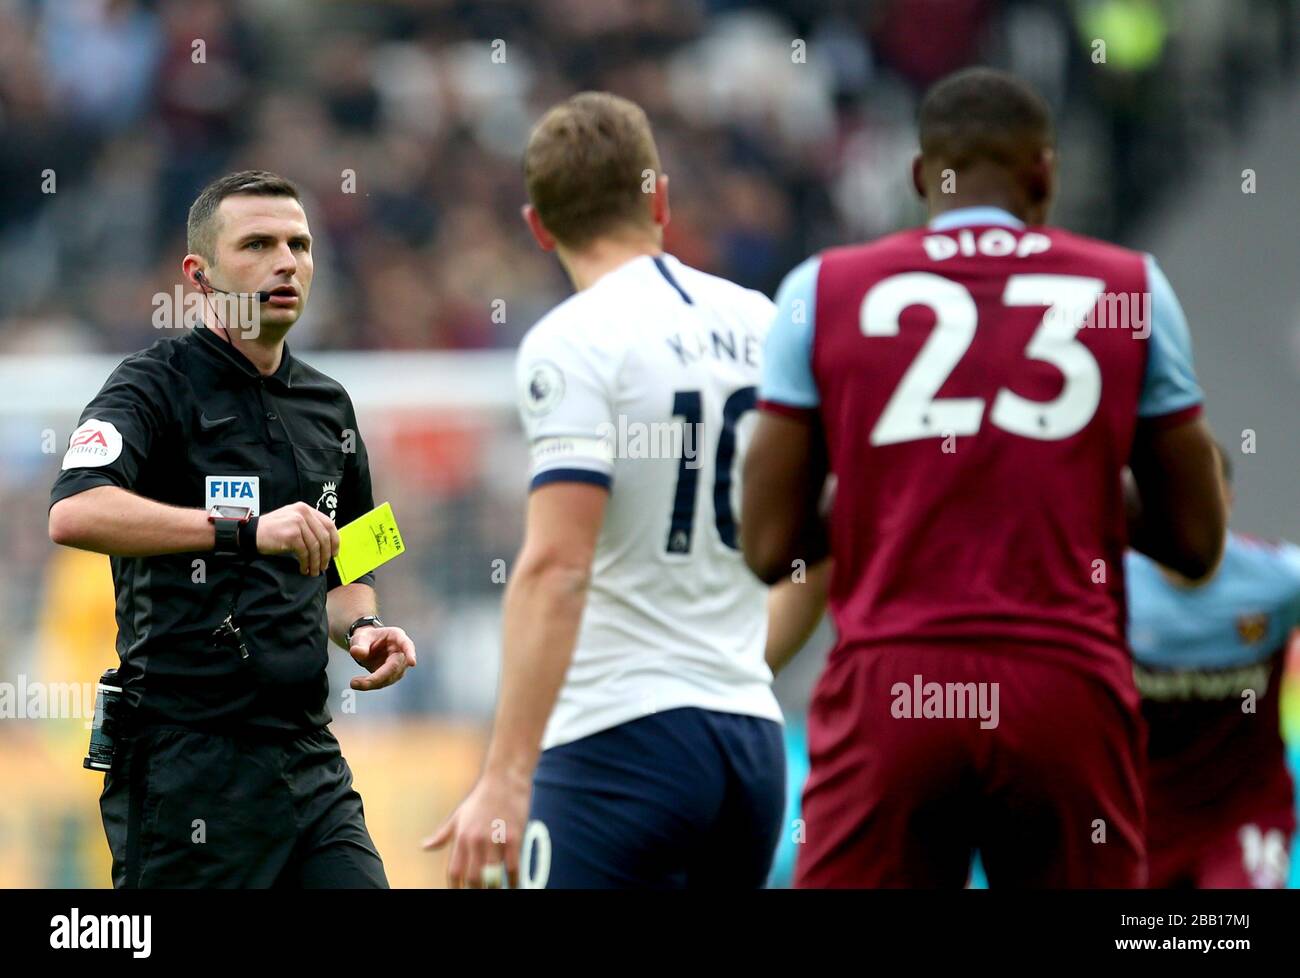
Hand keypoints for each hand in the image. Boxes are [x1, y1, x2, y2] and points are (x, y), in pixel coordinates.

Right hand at [256, 502, 339, 575]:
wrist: (252, 534)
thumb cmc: (272, 530)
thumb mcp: (292, 521)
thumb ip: (309, 527)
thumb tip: (326, 545)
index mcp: (305, 509)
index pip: (329, 524)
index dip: (335, 540)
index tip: (334, 553)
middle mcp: (303, 513)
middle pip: (324, 537)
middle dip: (326, 555)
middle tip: (324, 566)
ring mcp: (297, 522)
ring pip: (315, 546)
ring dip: (316, 562)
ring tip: (314, 571)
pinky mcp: (292, 534)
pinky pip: (305, 552)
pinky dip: (306, 563)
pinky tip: (303, 568)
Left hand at [349, 625, 415, 689]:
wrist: (366, 645)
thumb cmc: (366, 638)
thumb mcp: (360, 637)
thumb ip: (359, 644)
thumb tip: (356, 652)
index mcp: (397, 637)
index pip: (406, 644)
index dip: (410, 653)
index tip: (412, 662)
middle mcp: (401, 652)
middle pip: (394, 667)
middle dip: (377, 677)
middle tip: (355, 682)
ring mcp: (399, 665)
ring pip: (389, 678)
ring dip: (372, 683)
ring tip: (354, 683)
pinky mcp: (392, 675)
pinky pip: (383, 682)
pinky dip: (371, 685)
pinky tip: (358, 683)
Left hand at [422, 769, 530, 887]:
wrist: (505, 778)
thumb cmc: (481, 798)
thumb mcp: (458, 816)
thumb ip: (442, 835)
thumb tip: (424, 847)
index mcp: (461, 836)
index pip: (454, 871)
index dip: (456, 887)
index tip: (462, 892)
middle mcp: (476, 839)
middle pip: (473, 877)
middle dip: (477, 891)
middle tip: (480, 892)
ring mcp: (495, 838)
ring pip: (494, 875)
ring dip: (495, 888)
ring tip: (497, 890)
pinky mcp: (514, 836)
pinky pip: (514, 866)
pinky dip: (514, 880)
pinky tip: (514, 885)